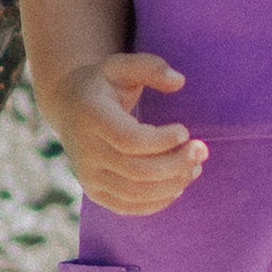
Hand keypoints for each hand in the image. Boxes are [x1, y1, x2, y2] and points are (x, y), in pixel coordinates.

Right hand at [49, 52, 207, 214]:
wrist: (69, 108)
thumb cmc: (103, 84)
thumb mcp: (121, 64)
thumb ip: (151, 67)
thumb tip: (179, 82)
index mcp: (91, 117)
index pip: (129, 140)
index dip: (162, 141)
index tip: (184, 130)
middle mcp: (85, 151)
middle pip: (136, 171)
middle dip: (176, 164)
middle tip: (202, 150)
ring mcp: (88, 176)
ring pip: (135, 193)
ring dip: (172, 184)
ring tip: (195, 167)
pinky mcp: (95, 193)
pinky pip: (129, 207)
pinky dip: (158, 202)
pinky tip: (178, 185)